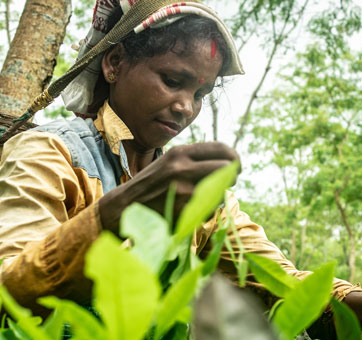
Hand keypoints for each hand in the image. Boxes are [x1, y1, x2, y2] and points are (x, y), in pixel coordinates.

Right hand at [98, 142, 238, 233]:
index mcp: (180, 153)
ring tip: (206, 198)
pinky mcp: (183, 209)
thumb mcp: (169, 163)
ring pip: (221, 189)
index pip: (220, 148)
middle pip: (226, 168)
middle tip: (230, 182)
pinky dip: (208, 211)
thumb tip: (226, 161)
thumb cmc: (151, 185)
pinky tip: (194, 211)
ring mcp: (183, 188)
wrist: (125, 206)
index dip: (233, 157)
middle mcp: (182, 167)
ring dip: (219, 195)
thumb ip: (193, 160)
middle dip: (232, 176)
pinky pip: (210, 209)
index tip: (236, 165)